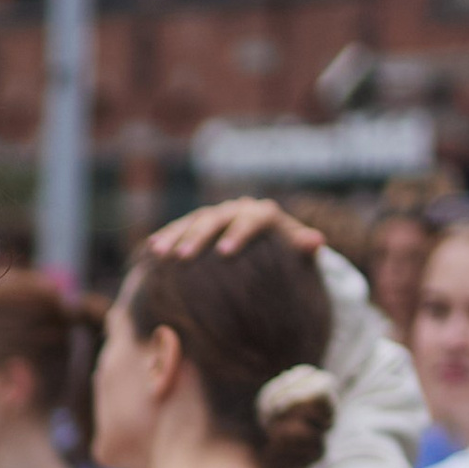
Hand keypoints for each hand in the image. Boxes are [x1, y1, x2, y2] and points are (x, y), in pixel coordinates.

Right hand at [142, 194, 329, 266]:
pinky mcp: (197, 225)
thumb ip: (303, 247)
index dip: (238, 234)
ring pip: (192, 222)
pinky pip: (179, 228)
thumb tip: (317, 241)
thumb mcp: (296, 255)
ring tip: (159, 253)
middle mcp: (236, 210)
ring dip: (174, 236)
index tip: (226, 253)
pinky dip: (167, 237)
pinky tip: (150, 250)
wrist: (267, 247)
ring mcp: (215, 216)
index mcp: (262, 214)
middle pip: (215, 220)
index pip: (251, 219)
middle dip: (198, 237)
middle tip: (184, 256)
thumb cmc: (284, 258)